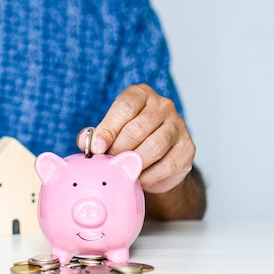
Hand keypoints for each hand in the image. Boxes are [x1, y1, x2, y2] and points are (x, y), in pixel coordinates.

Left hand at [77, 84, 194, 193]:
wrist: (158, 158)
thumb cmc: (129, 139)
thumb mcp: (110, 131)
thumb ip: (96, 134)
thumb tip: (85, 141)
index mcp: (141, 95)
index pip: (125, 107)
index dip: (108, 128)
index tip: (97, 148)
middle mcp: (163, 106)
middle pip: (138, 128)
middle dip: (119, 148)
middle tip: (108, 162)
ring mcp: (178, 126)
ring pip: (154, 145)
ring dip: (133, 162)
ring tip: (122, 170)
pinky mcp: (187, 148)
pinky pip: (166, 165)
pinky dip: (148, 175)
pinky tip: (137, 179)